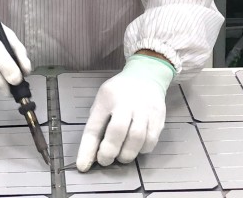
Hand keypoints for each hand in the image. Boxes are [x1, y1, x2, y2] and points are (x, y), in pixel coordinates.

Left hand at [76, 54, 175, 171]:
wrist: (146, 75)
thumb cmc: (119, 93)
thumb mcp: (103, 101)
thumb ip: (97, 124)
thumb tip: (91, 154)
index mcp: (106, 98)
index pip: (94, 126)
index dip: (87, 149)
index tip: (83, 166)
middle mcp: (126, 102)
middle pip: (118, 131)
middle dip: (110, 151)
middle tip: (105, 160)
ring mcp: (145, 108)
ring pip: (137, 138)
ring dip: (127, 154)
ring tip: (122, 156)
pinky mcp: (159, 116)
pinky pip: (151, 140)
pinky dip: (142, 149)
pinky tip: (137, 148)